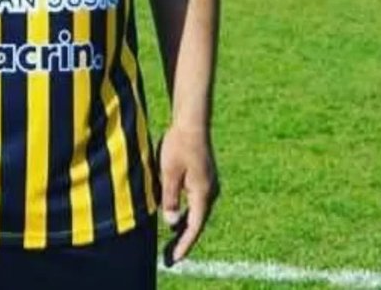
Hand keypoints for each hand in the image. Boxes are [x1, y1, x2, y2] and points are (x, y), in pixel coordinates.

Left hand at [158, 125, 218, 264]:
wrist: (192, 121)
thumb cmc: (179, 145)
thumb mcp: (169, 172)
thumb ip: (171, 199)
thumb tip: (172, 222)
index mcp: (203, 194)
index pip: (194, 227)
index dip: (184, 244)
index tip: (175, 259)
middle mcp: (211, 191)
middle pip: (197, 222)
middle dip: (184, 238)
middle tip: (172, 254)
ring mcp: (209, 183)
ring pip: (197, 211)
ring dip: (185, 224)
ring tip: (173, 239)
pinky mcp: (205, 176)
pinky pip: (196, 200)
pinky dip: (187, 211)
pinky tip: (177, 214)